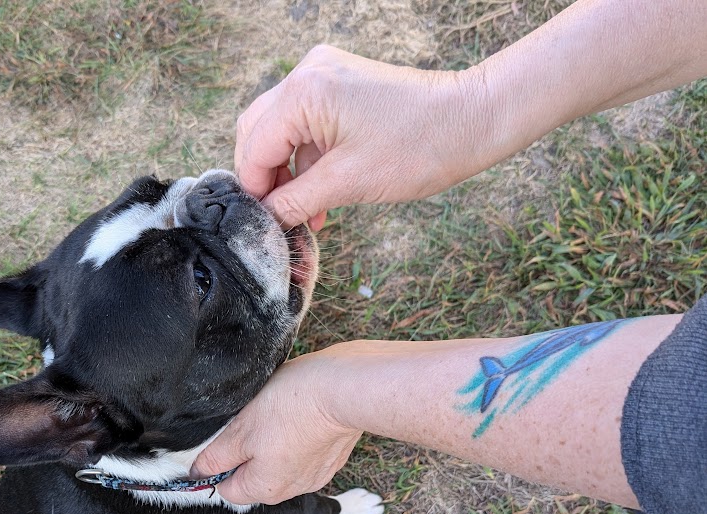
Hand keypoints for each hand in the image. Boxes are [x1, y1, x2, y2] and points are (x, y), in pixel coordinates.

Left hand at [190, 349, 362, 504]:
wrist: (343, 390)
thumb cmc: (290, 406)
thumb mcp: (240, 428)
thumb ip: (215, 456)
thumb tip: (197, 473)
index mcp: (265, 489)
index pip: (227, 489)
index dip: (219, 464)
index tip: (225, 438)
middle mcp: (291, 491)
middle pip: (254, 479)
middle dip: (247, 453)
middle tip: (252, 422)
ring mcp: (315, 477)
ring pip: (279, 466)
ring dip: (272, 446)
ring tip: (278, 417)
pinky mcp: (332, 460)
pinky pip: (303, 456)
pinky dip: (297, 441)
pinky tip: (299, 418)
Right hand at [235, 45, 483, 229]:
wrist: (474, 120)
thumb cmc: (419, 147)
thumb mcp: (347, 184)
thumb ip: (295, 202)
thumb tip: (262, 221)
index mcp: (304, 92)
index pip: (254, 147)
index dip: (254, 191)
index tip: (261, 225)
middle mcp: (307, 74)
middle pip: (258, 132)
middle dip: (265, 179)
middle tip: (278, 218)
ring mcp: (324, 75)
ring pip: (280, 130)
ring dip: (286, 173)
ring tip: (305, 214)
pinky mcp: (340, 85)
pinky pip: (305, 124)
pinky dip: (307, 160)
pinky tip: (320, 196)